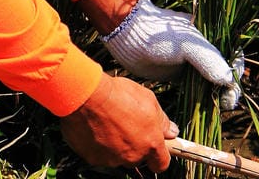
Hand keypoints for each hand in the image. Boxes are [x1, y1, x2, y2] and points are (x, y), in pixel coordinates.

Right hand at [60, 73, 177, 169]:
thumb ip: (162, 120)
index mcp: (150, 143)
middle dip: (134, 145)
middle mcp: (133, 156)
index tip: (154, 146)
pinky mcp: (93, 158)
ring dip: (115, 145)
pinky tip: (94, 127)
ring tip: (107, 122)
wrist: (86, 95)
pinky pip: (98, 154)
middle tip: (125, 124)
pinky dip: (97, 144)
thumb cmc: (118, 94)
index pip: (161, 163)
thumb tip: (172, 132)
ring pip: (117, 156)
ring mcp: (112, 159)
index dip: (158, 156)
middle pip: (137, 158)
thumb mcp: (148, 99)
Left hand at [102, 0, 242, 108]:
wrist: (127, 34)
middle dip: (226, 90)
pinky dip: (200, 98)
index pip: (231, 60)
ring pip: (208, 83)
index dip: (235, 77)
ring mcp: (189, 64)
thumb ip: (208, 60)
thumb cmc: (158, 35)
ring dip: (214, 96)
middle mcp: (201, 52)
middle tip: (224, 105)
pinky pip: (193, 89)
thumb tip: (229, 80)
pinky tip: (202, 107)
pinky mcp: (176, 75)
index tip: (230, 94)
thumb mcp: (186, 45)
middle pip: (222, 74)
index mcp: (208, 41)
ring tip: (215, 107)